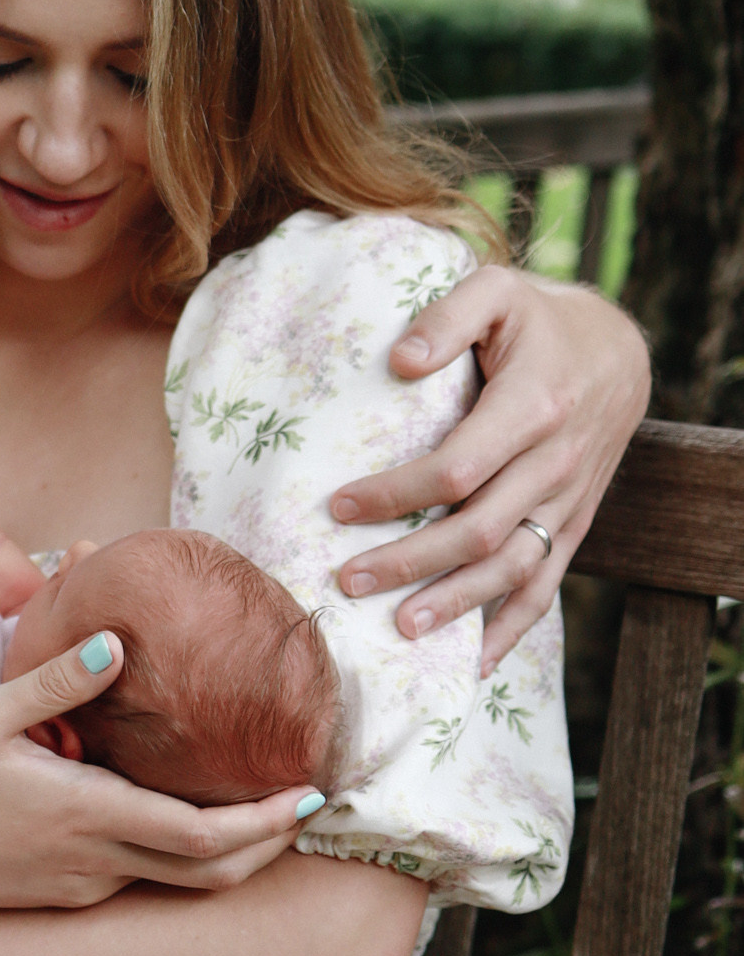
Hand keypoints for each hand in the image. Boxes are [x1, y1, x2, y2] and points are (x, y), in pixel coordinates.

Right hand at [0, 638, 309, 904]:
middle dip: (268, 845)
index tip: (308, 794)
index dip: (263, 822)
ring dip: (228, 854)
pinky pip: (138, 880)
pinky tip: (180, 816)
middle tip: (308, 807)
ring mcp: (79, 887)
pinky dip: (180, 857)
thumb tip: (119, 641)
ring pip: (177, 883)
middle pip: (209, 875)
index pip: (199, 836)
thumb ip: (58, 683)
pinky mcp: (63, 896)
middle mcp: (92, 862)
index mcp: (82, 813)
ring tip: (263, 810)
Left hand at [333, 265, 651, 670]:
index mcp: (532, 408)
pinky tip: (470, 662)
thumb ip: (446, 317)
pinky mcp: (574, 525)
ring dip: (456, 604)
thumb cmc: (536, 319)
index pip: (457, 468)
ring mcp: (567, 502)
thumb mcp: (495, 293)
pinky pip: (547, 586)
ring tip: (399, 631)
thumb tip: (400, 360)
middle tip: (347, 581)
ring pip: (513, 569)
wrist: (616, 352)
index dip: (397, 494)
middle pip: (478, 531)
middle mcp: (554, 465)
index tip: (339, 505)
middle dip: (410, 563)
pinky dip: (511, 630)